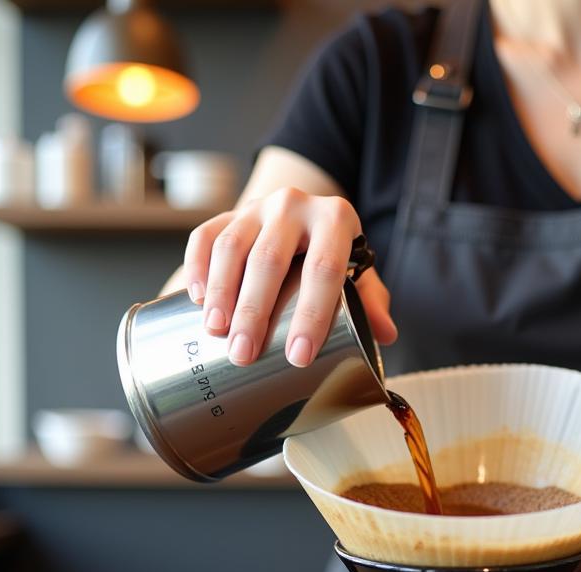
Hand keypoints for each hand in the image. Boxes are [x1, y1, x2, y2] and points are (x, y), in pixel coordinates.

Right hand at [183, 187, 397, 367]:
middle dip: (255, 311)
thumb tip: (386, 336)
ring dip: (220, 292)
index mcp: (335, 219)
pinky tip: (194, 299)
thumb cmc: (333, 256)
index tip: (298, 357)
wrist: (303, 219)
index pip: (324, 269)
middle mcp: (294, 205)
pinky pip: (205, 236)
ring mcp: (257, 207)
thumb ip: (371, 301)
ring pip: (232, 246)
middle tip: (244, 354)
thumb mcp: (359, 273)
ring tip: (216, 332)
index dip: (312, 315)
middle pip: (270, 259)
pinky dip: (196, 267)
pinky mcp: (228, 214)